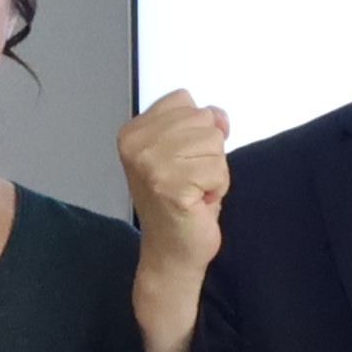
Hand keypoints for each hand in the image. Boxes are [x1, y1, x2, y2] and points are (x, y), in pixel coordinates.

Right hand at [120, 89, 229, 285]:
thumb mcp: (186, 150)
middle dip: (208, 151)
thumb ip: (199, 124)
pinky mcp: (171, 185)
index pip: (184, 100)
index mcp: (133, 132)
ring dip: (214, 170)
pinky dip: (217, 187)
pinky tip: (198, 201)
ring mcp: (150, 164)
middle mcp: (136, 145)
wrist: (172, 252)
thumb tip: (218, 115)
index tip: (183, 159)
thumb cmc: (180, 202)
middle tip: (191, 179)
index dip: (196, 128)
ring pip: (214, 143)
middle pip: (202, 119)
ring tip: (194, 189)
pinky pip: (218, 168)